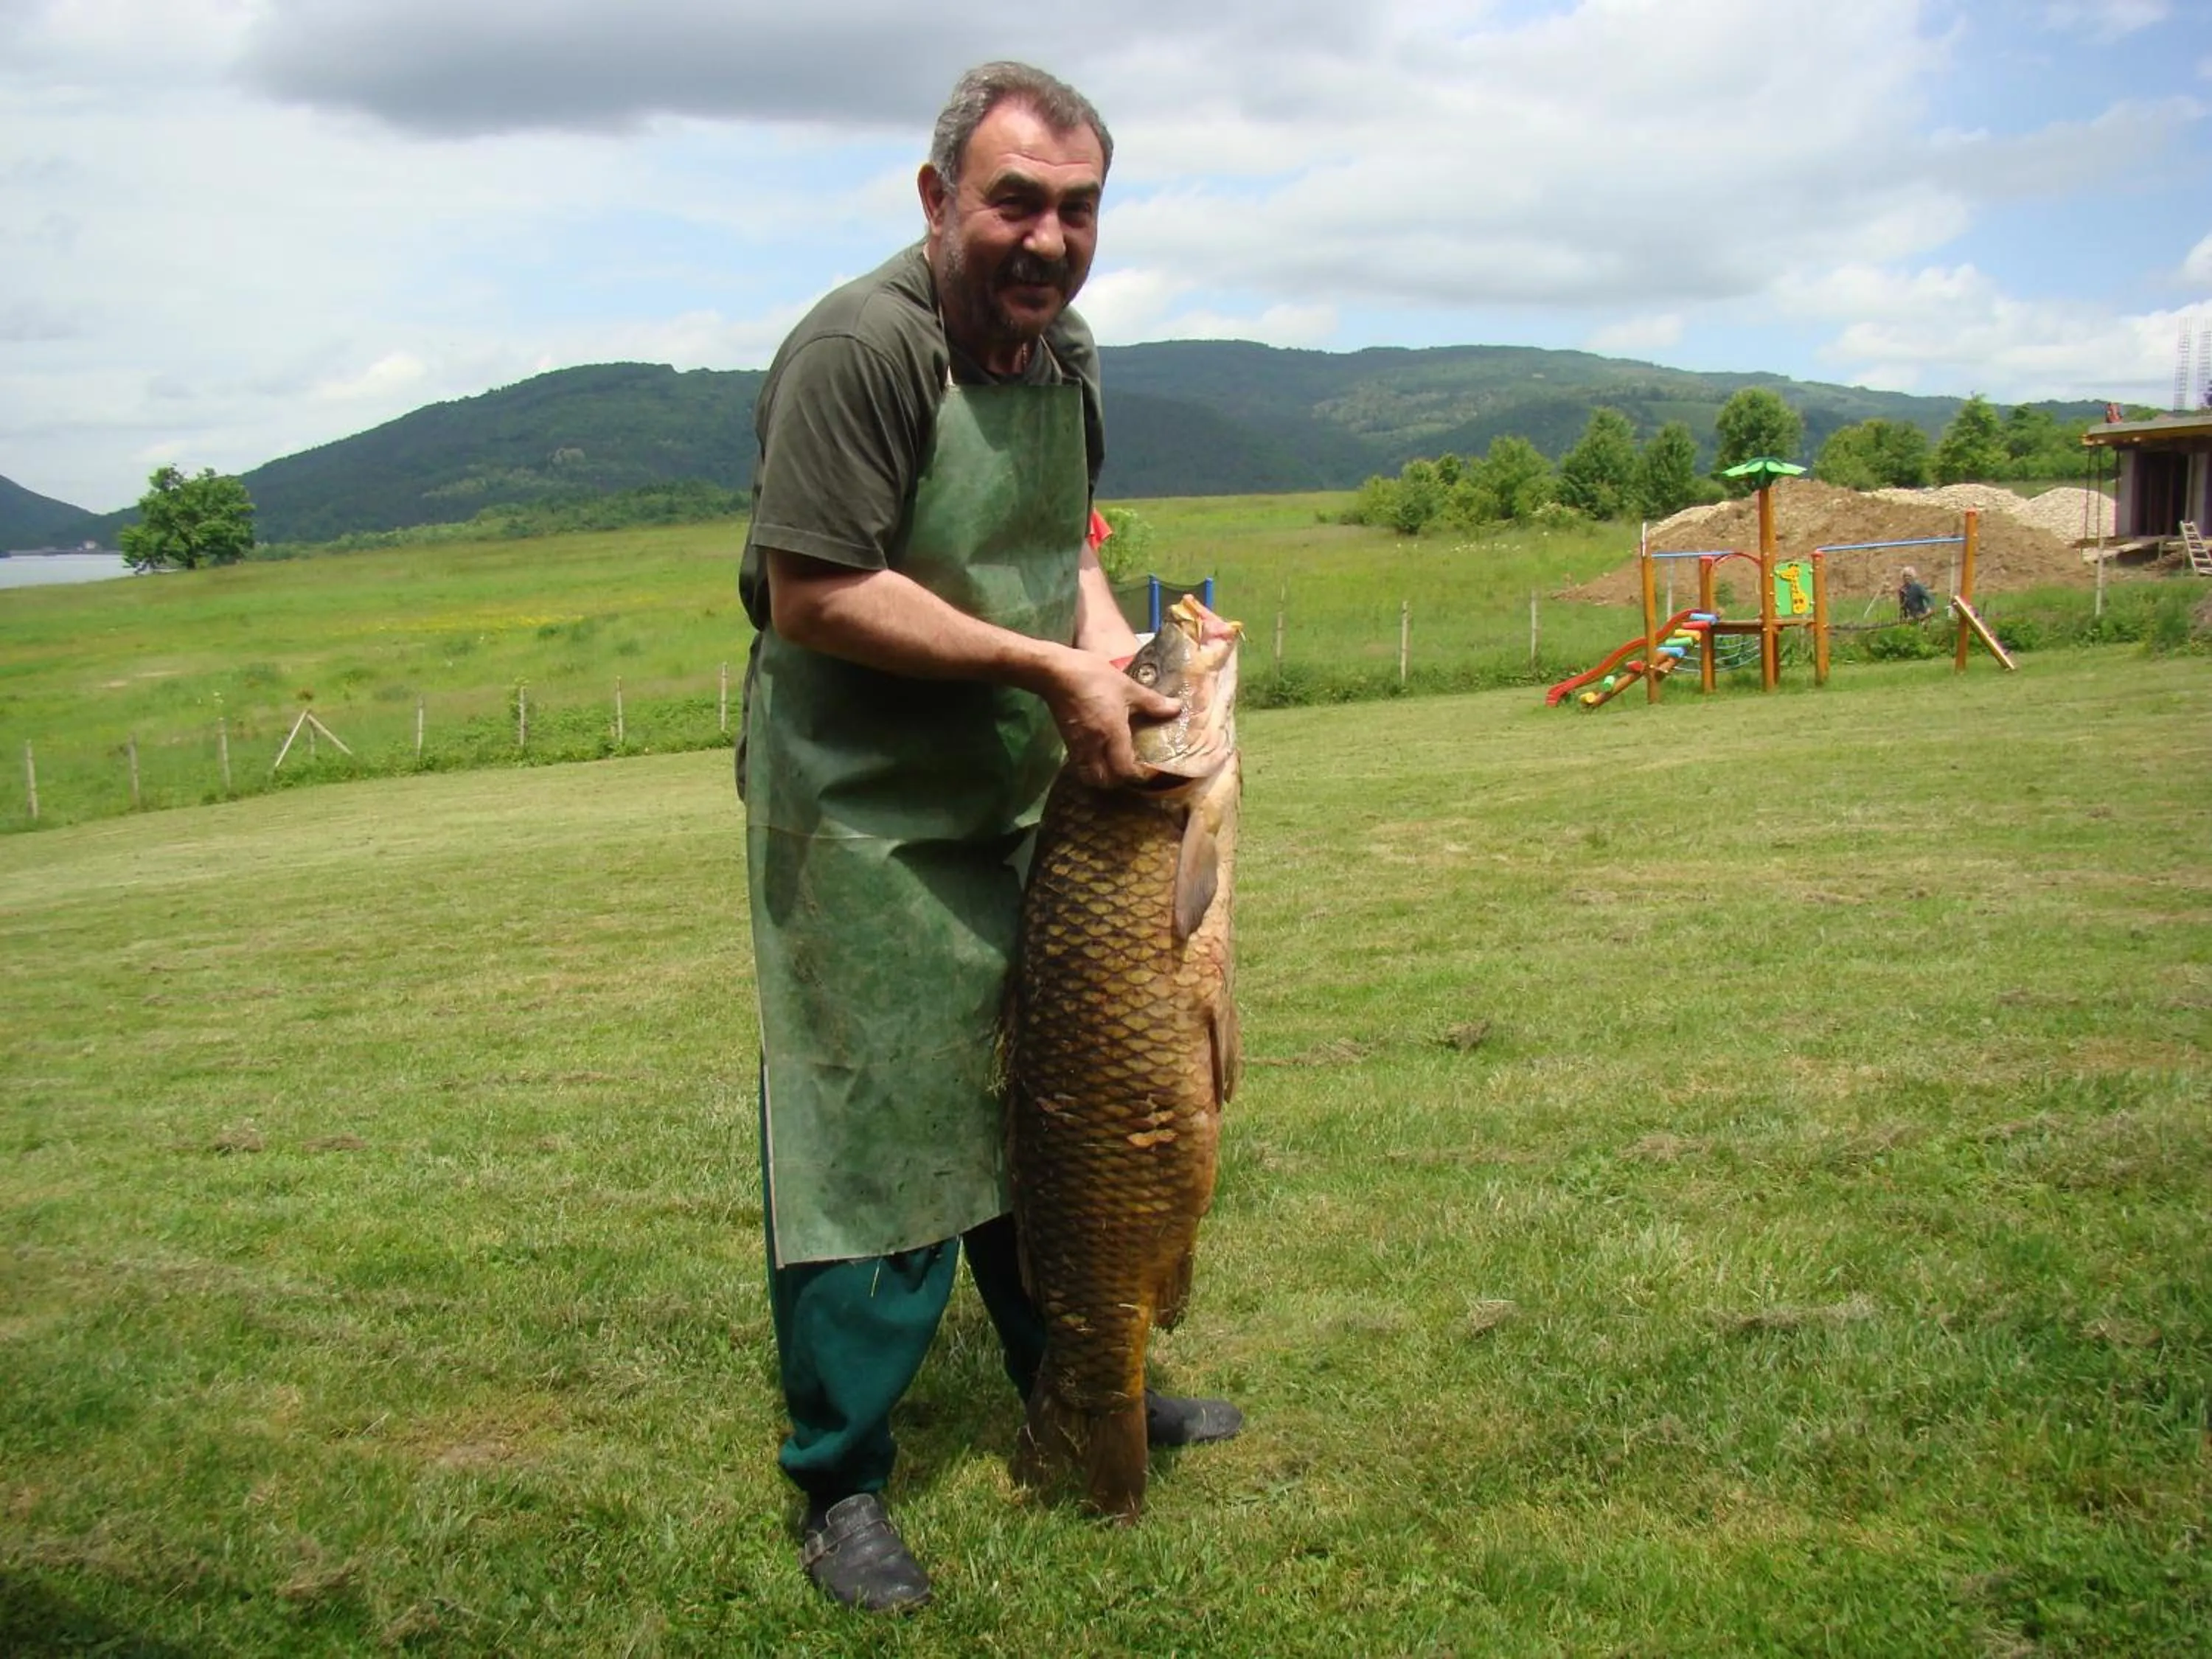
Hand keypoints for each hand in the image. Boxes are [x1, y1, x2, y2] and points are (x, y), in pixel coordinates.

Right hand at [1043, 649, 1179, 787]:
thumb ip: (1153, 702)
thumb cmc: (1094, 677)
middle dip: (1117, 780)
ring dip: (1101, 775)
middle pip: (1103, 780)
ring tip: (1112, 764)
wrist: (1055, 672)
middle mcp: (1093, 745)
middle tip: (1128, 769)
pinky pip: (1079, 764)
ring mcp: (1077, 745)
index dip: (1136, 775)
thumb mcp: (1128, 687)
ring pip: (1089, 775)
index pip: (1124, 770)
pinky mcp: (1066, 740)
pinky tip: (1097, 752)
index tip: (1146, 769)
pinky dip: (1089, 766)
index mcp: (1112, 734)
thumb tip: (1177, 708)